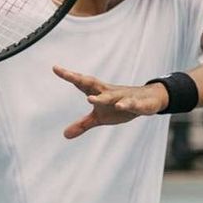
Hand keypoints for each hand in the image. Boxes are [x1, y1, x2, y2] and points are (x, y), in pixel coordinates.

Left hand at [53, 66, 169, 138]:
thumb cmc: (118, 105)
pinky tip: (121, 106)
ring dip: (101, 97)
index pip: (81, 83)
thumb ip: (83, 124)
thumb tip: (64, 135)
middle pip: (92, 84)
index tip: (55, 68)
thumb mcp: (99, 117)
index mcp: (98, 92)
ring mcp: (123, 97)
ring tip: (89, 99)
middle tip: (68, 75)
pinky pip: (131, 104)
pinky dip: (127, 104)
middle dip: (80, 79)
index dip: (69, 76)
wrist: (147, 99)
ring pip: (111, 96)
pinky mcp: (136, 104)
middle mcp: (108, 92)